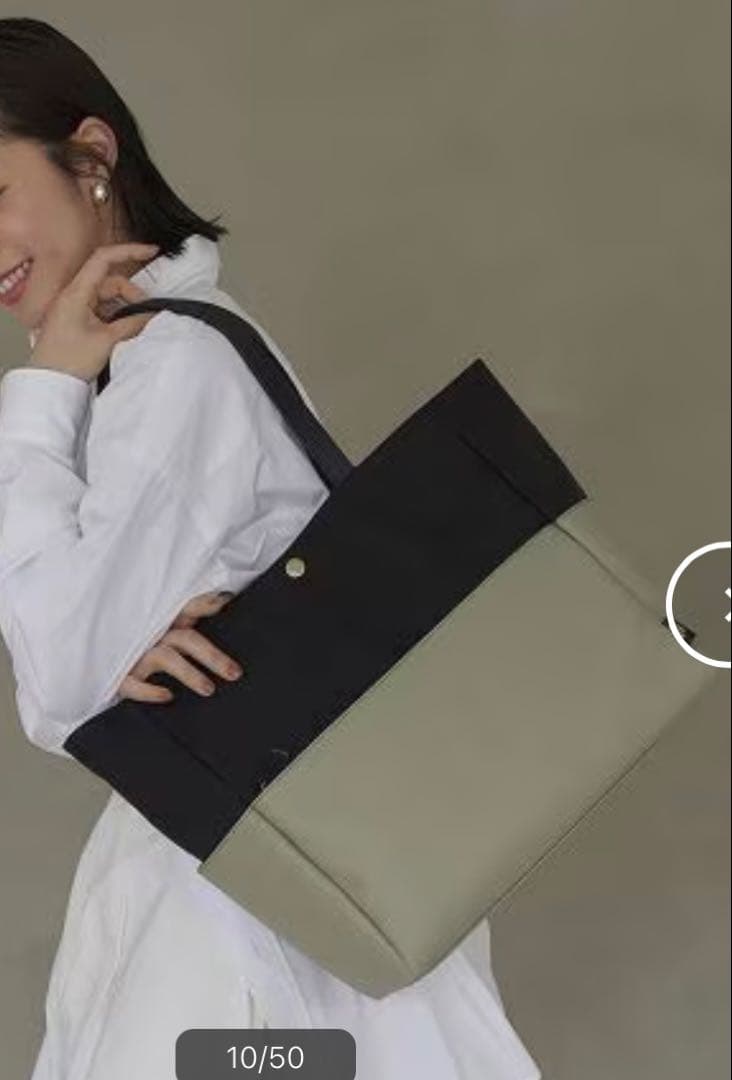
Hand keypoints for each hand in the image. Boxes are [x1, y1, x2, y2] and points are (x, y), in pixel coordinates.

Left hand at [28, 242, 160, 381]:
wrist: (49, 382)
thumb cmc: (68, 360)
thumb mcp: (106, 340)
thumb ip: (132, 324)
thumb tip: (153, 316)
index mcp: (77, 292)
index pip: (104, 259)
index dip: (129, 251)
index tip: (151, 252)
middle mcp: (75, 295)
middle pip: (111, 282)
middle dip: (132, 294)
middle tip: (147, 314)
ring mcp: (76, 308)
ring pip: (109, 298)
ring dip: (126, 308)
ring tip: (138, 326)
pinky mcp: (78, 321)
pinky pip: (103, 311)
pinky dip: (117, 317)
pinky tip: (126, 331)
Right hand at [117, 591, 242, 703]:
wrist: (97, 661)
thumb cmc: (141, 644)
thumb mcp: (166, 627)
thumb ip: (193, 614)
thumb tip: (223, 598)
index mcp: (165, 621)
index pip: (187, 607)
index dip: (204, 603)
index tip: (225, 602)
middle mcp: (153, 635)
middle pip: (187, 639)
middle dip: (212, 656)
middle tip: (234, 673)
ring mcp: (136, 655)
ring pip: (166, 659)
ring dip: (189, 673)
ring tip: (209, 689)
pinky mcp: (119, 676)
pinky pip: (133, 684)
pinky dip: (149, 691)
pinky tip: (167, 696)